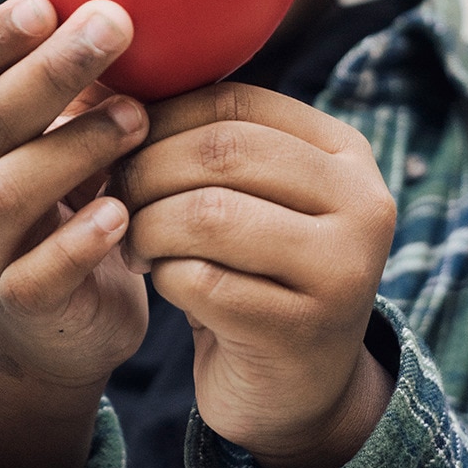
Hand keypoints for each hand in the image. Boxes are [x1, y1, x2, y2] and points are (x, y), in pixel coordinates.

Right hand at [0, 0, 149, 467]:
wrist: (57, 319)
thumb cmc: (69, 199)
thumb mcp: (61, 132)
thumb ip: (78, 80)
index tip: (44, 2)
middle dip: (49, 70)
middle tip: (114, 27)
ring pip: (5, 192)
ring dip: (73, 147)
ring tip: (137, 118)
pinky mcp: (21, 301)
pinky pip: (35, 273)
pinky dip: (79, 241)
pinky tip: (122, 211)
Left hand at [112, 81, 396, 467]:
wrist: (295, 385)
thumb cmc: (254, 268)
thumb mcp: (248, 194)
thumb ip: (206, 138)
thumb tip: (107, 83)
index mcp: (345, 151)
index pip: (237, 101)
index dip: (163, 115)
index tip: (121, 142)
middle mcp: (361, 201)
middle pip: (222, 151)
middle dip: (147, 169)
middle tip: (117, 196)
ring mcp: (341, 268)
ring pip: (206, 213)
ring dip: (148, 226)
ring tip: (136, 241)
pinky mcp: (303, 329)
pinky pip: (199, 280)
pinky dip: (163, 276)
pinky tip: (163, 281)